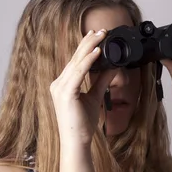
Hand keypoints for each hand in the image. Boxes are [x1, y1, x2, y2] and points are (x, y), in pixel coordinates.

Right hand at [51, 29, 117, 146]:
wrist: (77, 142)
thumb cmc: (83, 124)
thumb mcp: (95, 97)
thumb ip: (102, 81)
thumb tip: (113, 66)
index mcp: (63, 84)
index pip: (75, 61)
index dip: (86, 46)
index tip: (97, 35)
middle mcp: (58, 83)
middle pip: (75, 58)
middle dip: (89, 42)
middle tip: (101, 29)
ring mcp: (60, 88)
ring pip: (77, 62)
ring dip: (90, 47)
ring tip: (101, 35)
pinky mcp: (66, 93)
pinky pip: (79, 72)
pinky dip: (89, 61)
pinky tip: (98, 51)